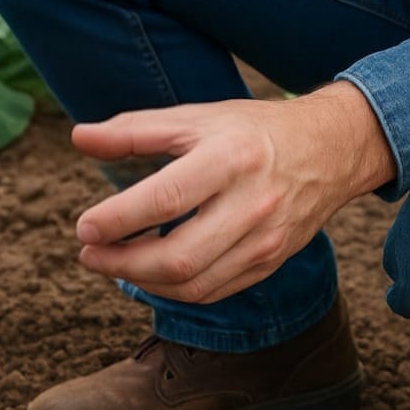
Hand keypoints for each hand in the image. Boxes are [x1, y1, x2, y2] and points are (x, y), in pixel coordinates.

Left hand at [71, 82, 395, 303]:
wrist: (331, 149)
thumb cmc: (251, 130)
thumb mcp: (195, 118)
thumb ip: (134, 130)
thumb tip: (79, 137)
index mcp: (230, 157)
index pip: (167, 198)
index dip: (119, 219)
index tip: (84, 228)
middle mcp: (252, 203)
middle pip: (180, 256)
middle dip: (123, 263)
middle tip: (88, 253)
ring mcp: (265, 240)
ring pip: (194, 283)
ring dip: (142, 281)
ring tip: (110, 263)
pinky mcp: (270, 262)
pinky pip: (213, 291)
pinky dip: (172, 290)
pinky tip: (147, 274)